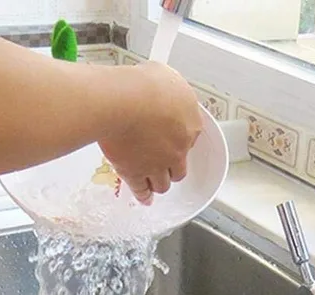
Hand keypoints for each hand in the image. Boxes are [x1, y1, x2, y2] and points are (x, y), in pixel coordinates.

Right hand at [99, 62, 201, 205]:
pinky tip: (144, 198)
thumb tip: (164, 90)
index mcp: (191, 125)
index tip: (170, 136)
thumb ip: (169, 90)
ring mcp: (158, 165)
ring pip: (163, 183)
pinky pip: (142, 190)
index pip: (190, 137)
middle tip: (162, 163)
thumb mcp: (165, 76)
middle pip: (179, 167)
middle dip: (172, 166)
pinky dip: (143, 195)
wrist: (124, 102)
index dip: (179, 137)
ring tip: (153, 182)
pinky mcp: (136, 174)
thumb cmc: (144, 85)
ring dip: (159, 182)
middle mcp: (179, 149)